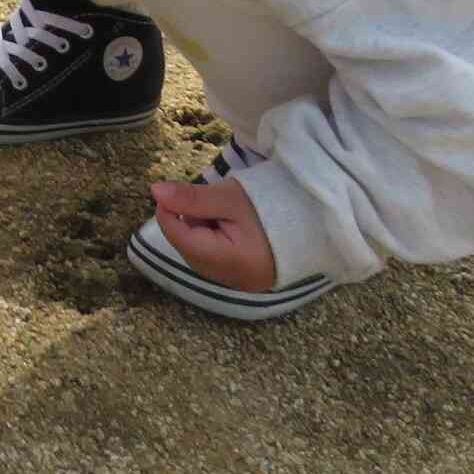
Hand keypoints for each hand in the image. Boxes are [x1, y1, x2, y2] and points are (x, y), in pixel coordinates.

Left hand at [150, 175, 277, 291]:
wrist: (317, 222)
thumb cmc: (275, 206)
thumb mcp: (231, 197)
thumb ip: (192, 197)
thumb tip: (155, 192)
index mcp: (228, 261)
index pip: (179, 237)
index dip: (169, 211)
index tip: (175, 190)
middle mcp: (232, 280)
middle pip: (188, 248)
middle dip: (187, 222)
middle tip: (205, 199)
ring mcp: (240, 283)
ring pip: (200, 254)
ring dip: (200, 230)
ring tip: (221, 211)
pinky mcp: (246, 278)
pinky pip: (216, 260)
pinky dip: (213, 240)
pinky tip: (229, 225)